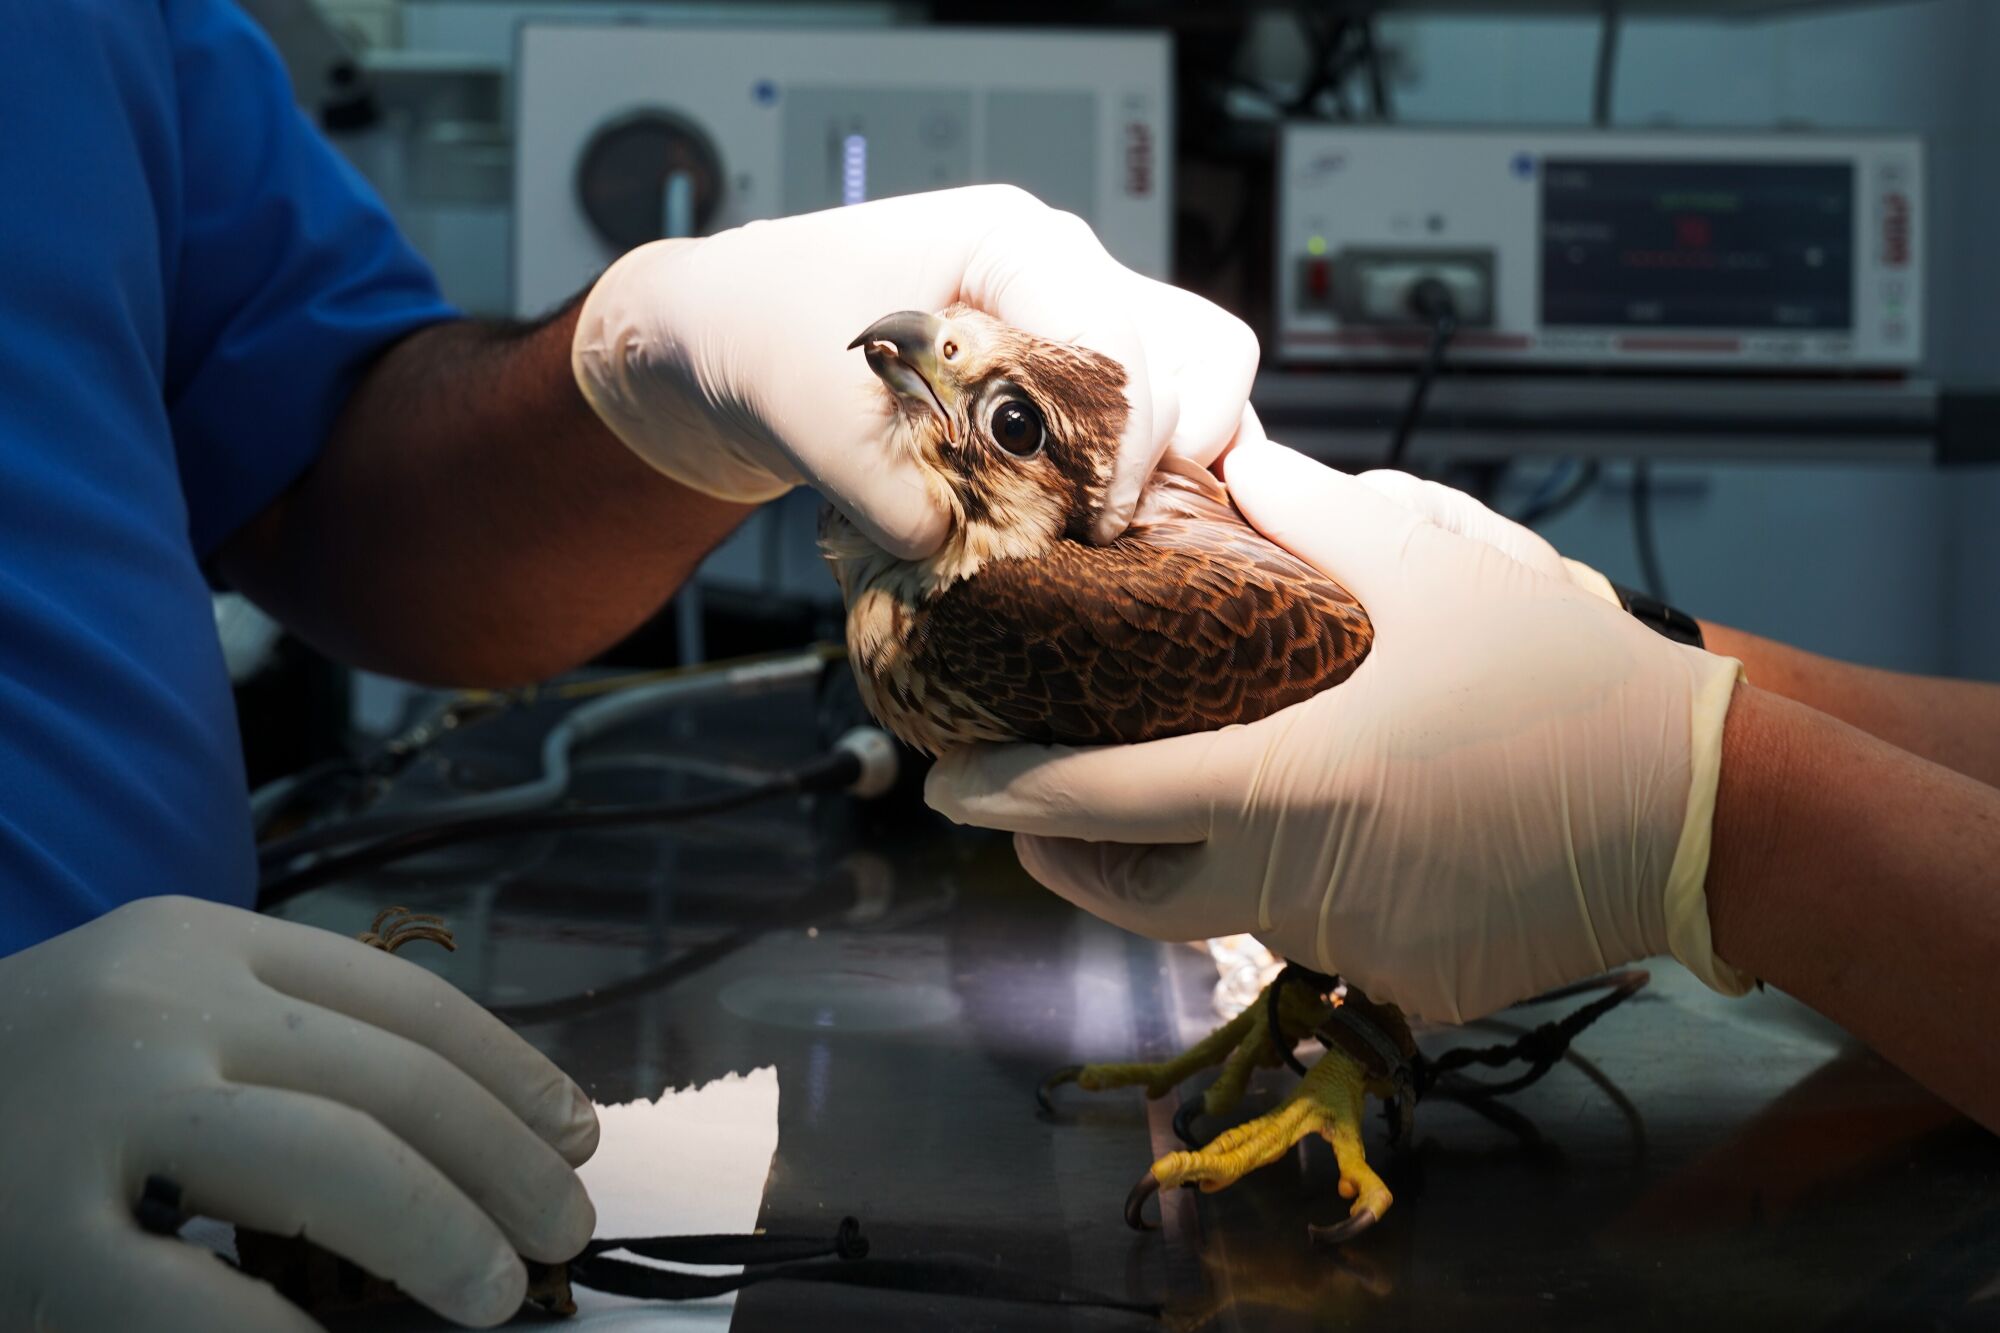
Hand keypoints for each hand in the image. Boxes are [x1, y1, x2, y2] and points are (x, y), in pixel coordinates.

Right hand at [0, 896, 597, 1330]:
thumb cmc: (18, 1088)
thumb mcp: (145, 1021)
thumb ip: (276, 1052)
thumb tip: (469, 1141)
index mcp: (196, 945)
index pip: (403, 999)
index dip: (509, 1070)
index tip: (576, 1132)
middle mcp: (153, 1005)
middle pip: (389, 1080)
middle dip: (502, 1162)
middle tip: (564, 1230)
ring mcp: (86, 1115)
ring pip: (328, 1163)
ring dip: (439, 1231)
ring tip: (496, 1291)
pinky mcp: (27, 1232)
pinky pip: (191, 1297)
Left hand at [572, 185, 1257, 558]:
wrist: (730, 338)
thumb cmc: (765, 325)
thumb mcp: (804, 403)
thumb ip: (877, 480)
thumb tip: (943, 546)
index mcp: (1013, 245)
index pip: (1119, 333)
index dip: (1123, 435)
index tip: (1094, 516)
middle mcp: (1063, 277)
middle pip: (1192, 352)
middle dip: (1159, 453)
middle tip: (1102, 530)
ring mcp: (1073, 326)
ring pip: (1195, 380)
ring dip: (1178, 461)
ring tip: (1124, 527)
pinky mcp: (1065, 383)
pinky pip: (1154, 419)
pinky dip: (1151, 473)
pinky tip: (1108, 527)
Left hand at [926, 443, 1749, 1023]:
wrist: (1707, 804)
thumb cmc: (1556, 677)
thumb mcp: (1423, 562)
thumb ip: (1300, 511)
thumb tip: (1224, 453)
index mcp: (1280, 785)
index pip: (1095, 803)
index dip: (1006, 796)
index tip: (943, 785)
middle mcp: (1297, 887)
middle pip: (1135, 892)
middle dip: (1071, 854)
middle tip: (1046, 807)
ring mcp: (1351, 950)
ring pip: (1230, 913)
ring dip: (1204, 860)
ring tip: (1222, 782)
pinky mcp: (1407, 985)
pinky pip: (1320, 939)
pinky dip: (1312, 887)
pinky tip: (1363, 828)